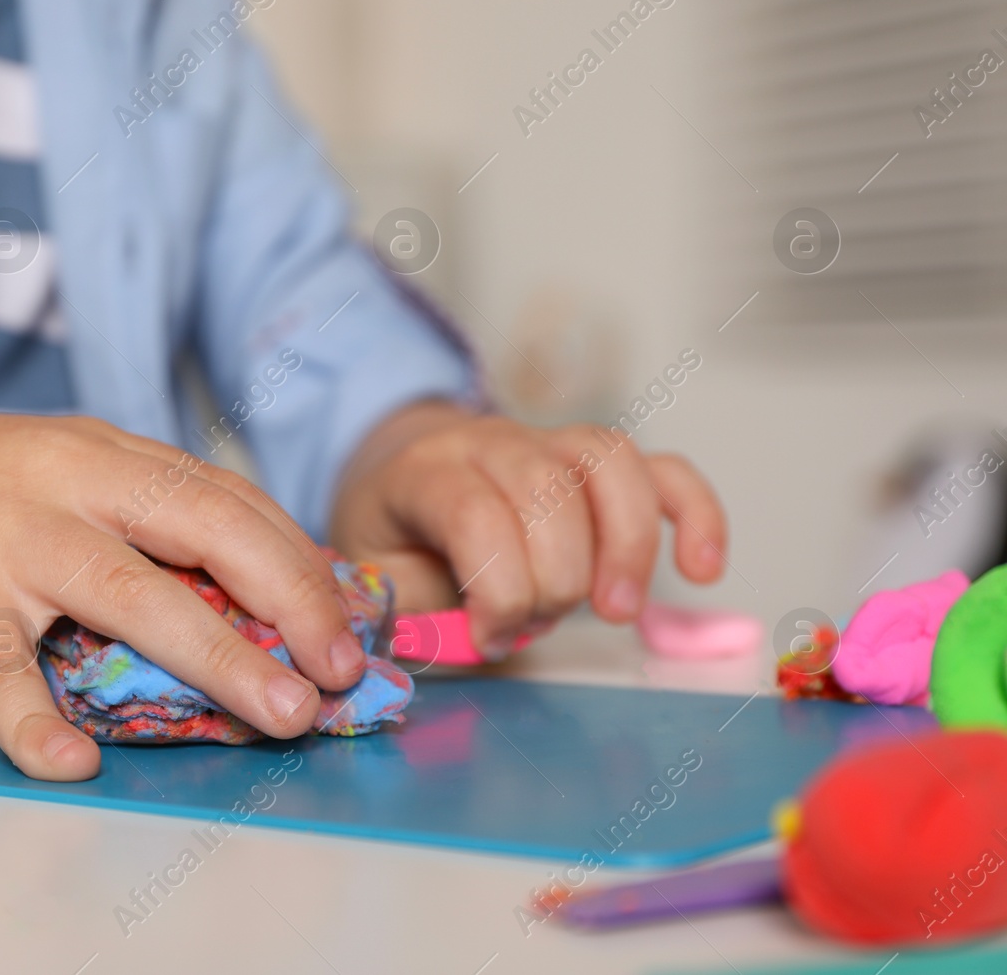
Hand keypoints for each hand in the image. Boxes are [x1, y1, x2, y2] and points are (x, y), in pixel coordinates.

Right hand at [0, 414, 364, 780]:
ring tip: (278, 715)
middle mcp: (62, 482)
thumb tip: (227, 595)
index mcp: (97, 451)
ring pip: (127, 595)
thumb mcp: (40, 476)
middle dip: (289, 601)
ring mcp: (0, 538)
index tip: (347, 620)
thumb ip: (123, 519)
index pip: (224, 496)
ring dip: (217, 657)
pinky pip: (1, 670)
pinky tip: (74, 764)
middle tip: (340, 671)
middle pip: (202, 530)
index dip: (297, 560)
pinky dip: (36, 722)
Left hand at [328, 401, 726, 652]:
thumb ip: (414, 608)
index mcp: (425, 471)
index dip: (494, 589)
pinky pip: (660, 467)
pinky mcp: (596, 460)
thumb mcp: (376, 576)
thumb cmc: (396, 537)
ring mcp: (549, 440)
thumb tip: (469, 637)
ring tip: (615, 612)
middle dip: (554, 579)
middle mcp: (490, 441)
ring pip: (609, 466)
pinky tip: (703, 569)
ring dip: (625, 546)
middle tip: (535, 624)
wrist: (400, 473)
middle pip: (548, 493)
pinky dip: (693, 513)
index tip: (488, 637)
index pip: (476, 513)